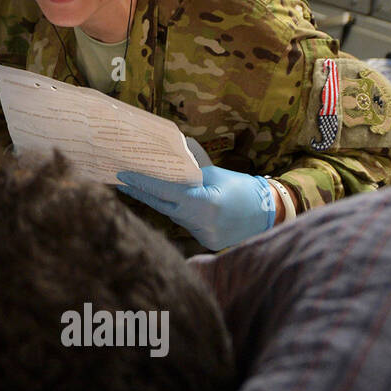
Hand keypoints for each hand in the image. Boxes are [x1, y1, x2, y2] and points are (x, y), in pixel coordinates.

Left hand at [116, 165, 275, 251]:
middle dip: (141, 192)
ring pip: (172, 215)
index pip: (163, 192)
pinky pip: (184, 224)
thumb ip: (191, 166)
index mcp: (202, 204)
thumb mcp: (215, 173)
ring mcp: (201, 236)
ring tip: (140, 187)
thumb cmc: (243, 189)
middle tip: (121, 181)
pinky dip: (178, 213)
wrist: (269, 214)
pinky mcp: (205, 242)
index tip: (122, 175)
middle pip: (161, 206)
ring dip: (159, 202)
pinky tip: (170, 202)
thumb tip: (173, 148)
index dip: (141, 183)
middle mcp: (199, 223)